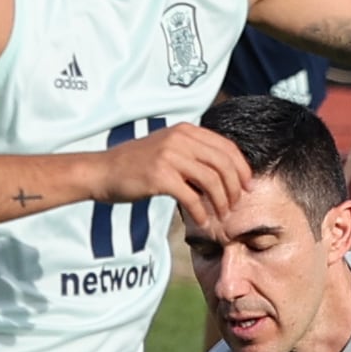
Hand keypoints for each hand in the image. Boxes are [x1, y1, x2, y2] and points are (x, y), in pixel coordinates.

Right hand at [88, 123, 252, 225]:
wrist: (103, 171)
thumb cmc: (135, 164)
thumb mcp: (167, 148)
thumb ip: (192, 153)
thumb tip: (223, 173)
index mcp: (185, 131)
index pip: (226, 147)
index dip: (242, 168)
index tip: (247, 186)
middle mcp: (180, 139)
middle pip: (223, 164)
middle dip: (235, 187)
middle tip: (235, 205)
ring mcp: (170, 156)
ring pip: (211, 181)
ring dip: (221, 202)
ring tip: (221, 215)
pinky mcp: (160, 176)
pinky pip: (192, 197)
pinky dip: (201, 212)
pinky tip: (201, 221)